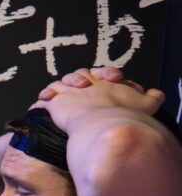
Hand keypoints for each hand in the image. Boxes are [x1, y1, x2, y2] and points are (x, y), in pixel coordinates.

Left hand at [35, 66, 162, 109]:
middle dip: (77, 79)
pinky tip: (40, 105)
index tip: (110, 81)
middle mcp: (85, 83)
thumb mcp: (146, 104)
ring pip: (57, 85)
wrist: (104, 123)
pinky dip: (41, 103)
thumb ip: (151, 97)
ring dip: (55, 90)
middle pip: (76, 75)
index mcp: (104, 81)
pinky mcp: (55, 104)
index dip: (104, 74)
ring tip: (53, 95)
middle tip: (82, 86)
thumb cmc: (125, 114)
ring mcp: (68, 92)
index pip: (100, 72)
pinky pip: (43, 101)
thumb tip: (155, 95)